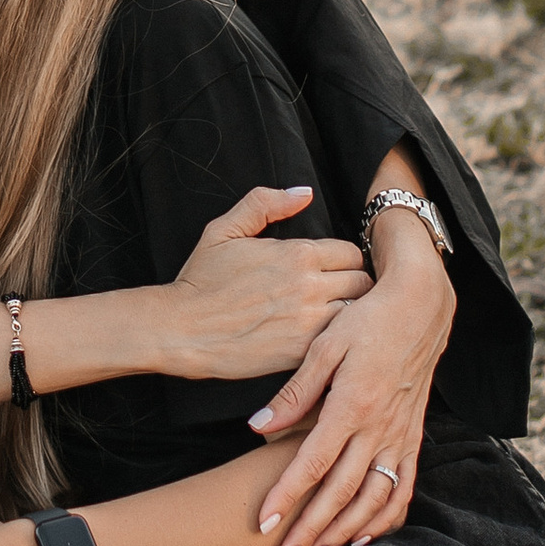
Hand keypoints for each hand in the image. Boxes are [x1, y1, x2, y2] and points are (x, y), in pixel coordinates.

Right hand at [154, 183, 367, 380]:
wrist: (182, 329)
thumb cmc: (201, 281)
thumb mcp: (224, 230)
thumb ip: (265, 203)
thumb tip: (304, 194)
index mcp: (297, 254)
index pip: (351, 252)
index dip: (344, 259)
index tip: (332, 269)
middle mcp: (309, 286)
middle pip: (362, 282)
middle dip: (354, 285)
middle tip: (337, 293)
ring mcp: (308, 321)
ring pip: (357, 313)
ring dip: (349, 313)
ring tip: (333, 316)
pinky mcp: (302, 351)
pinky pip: (338, 341)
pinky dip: (335, 338)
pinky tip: (321, 338)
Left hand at [247, 223, 452, 545]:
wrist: (420, 306)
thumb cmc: (366, 319)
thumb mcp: (324, 346)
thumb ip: (294, 393)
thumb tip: (256, 428)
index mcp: (353, 405)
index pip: (312, 463)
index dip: (286, 497)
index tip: (263, 524)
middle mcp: (379, 428)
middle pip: (342, 492)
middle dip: (312, 530)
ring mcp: (401, 436)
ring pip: (375, 499)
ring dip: (346, 532)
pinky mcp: (414, 437)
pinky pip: (404, 488)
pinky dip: (386, 518)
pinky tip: (366, 537)